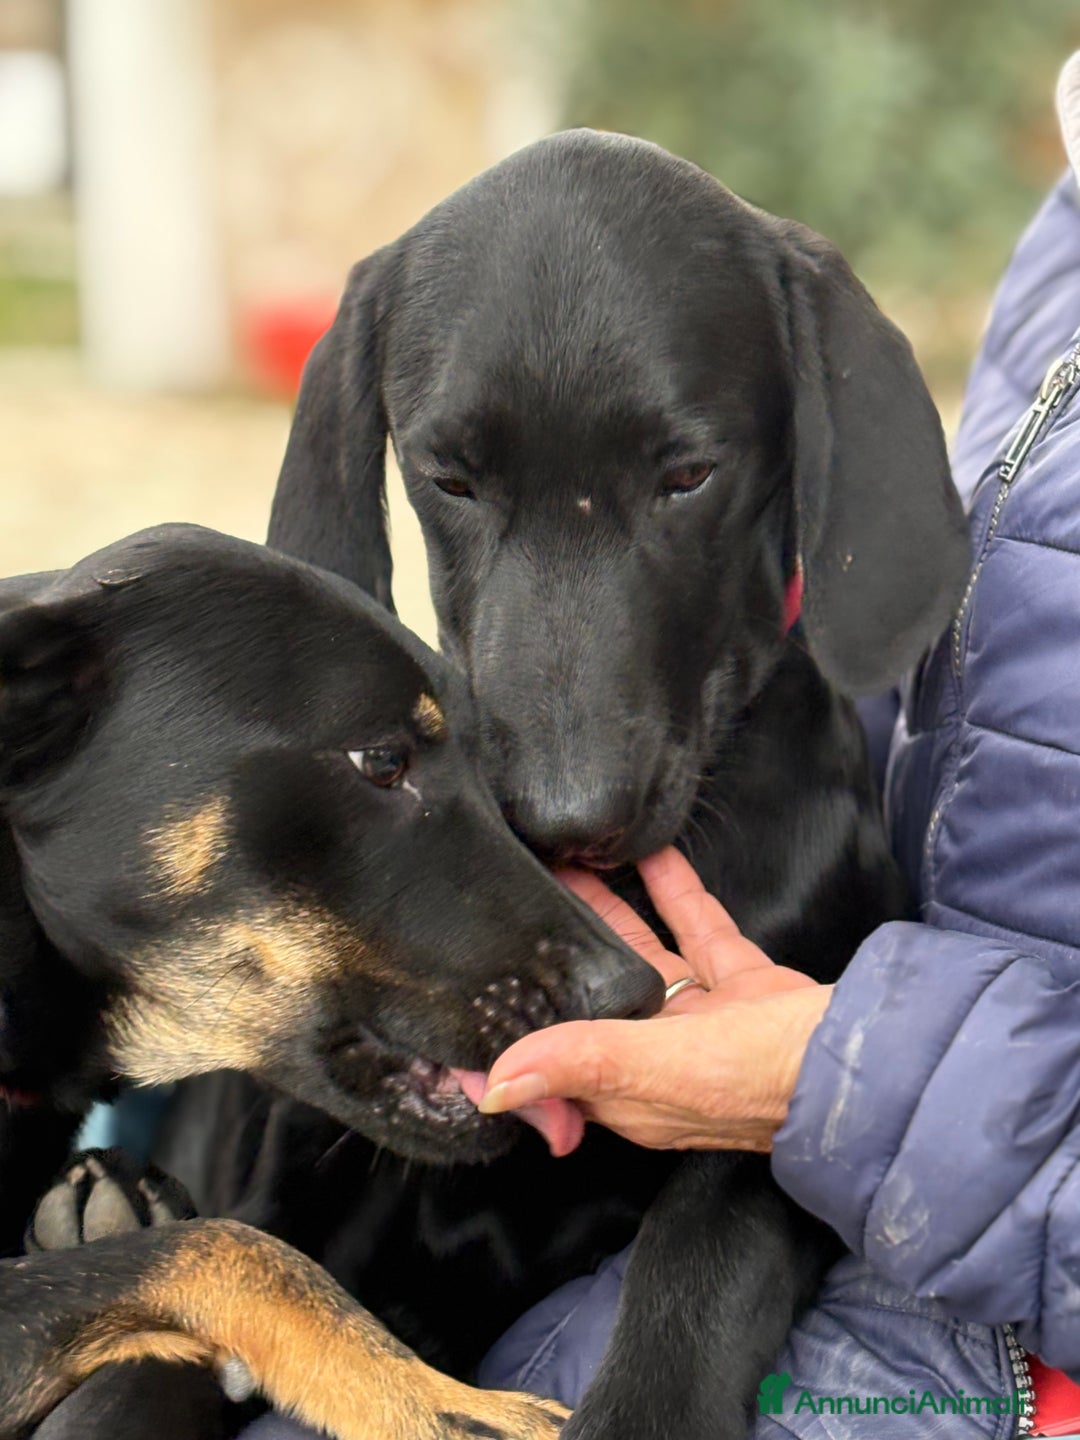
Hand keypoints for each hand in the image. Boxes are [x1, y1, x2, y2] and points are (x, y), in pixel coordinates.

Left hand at [475, 848, 832, 1151]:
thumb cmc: (769, 1078)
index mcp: (631, 1092)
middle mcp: (661, 1060)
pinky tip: (655, 854)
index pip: (553, 1058)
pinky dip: (676, 893)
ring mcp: (707, 1024)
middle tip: (522, 894)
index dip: (517, 1024)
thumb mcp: (663, 1066)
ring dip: (611, 909)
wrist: (871, 1059)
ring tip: (574, 860)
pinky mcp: (746, 989)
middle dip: (558, 949)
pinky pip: (700, 933)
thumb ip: (581, 1061)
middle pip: (593, 994)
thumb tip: (494, 1086)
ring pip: (643, 956)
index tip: (478, 983)